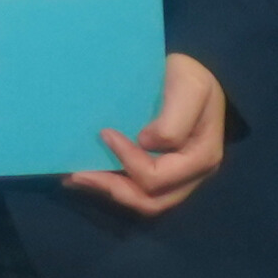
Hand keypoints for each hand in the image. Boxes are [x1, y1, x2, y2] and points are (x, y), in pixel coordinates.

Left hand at [70, 54, 229, 217]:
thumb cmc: (191, 78)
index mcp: (201, 158)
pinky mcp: (163, 175)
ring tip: (76, 179)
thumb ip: (173, 120)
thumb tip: (147, 143)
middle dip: (111, 189)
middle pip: (151, 201)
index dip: (128, 161)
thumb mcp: (190, 88)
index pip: (158, 177)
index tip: (105, 134)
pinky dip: (112, 187)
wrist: (191, 75)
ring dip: (108, 192)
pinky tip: (88, 175)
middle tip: (77, 174)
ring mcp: (178, 180)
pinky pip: (139, 192)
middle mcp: (192, 176)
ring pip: (143, 202)